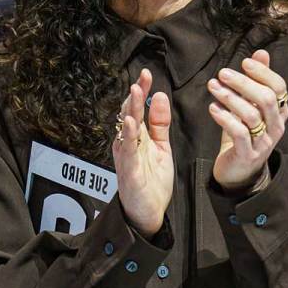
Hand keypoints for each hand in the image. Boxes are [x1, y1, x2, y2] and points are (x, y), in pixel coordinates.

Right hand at [111, 68, 173, 238]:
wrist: (147, 213)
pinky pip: (127, 150)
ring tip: (136, 92)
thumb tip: (160, 97)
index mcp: (137, 137)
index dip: (142, 91)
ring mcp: (126, 156)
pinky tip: (131, 122)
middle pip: (130, 114)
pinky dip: (128, 135)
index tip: (147, 75)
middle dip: (136, 95)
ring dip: (131, 109)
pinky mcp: (129, 170)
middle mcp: (128, 143)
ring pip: (127, 128)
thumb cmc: (151, 181)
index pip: (138, 108)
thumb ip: (160, 124)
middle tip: (141, 78)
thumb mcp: (161, 148)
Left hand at [207, 49, 287, 193]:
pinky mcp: (247, 154)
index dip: (263, 73)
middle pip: (266, 99)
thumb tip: (261, 52)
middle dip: (243, 83)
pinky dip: (225, 118)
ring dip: (229, 98)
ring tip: (213, 87)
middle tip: (222, 73)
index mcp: (280, 113)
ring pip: (251, 115)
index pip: (279, 88)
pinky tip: (212, 108)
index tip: (244, 62)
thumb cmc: (244, 133)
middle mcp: (276, 127)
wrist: (238, 170)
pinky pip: (239, 133)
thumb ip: (258, 80)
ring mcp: (263, 142)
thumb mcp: (251, 106)